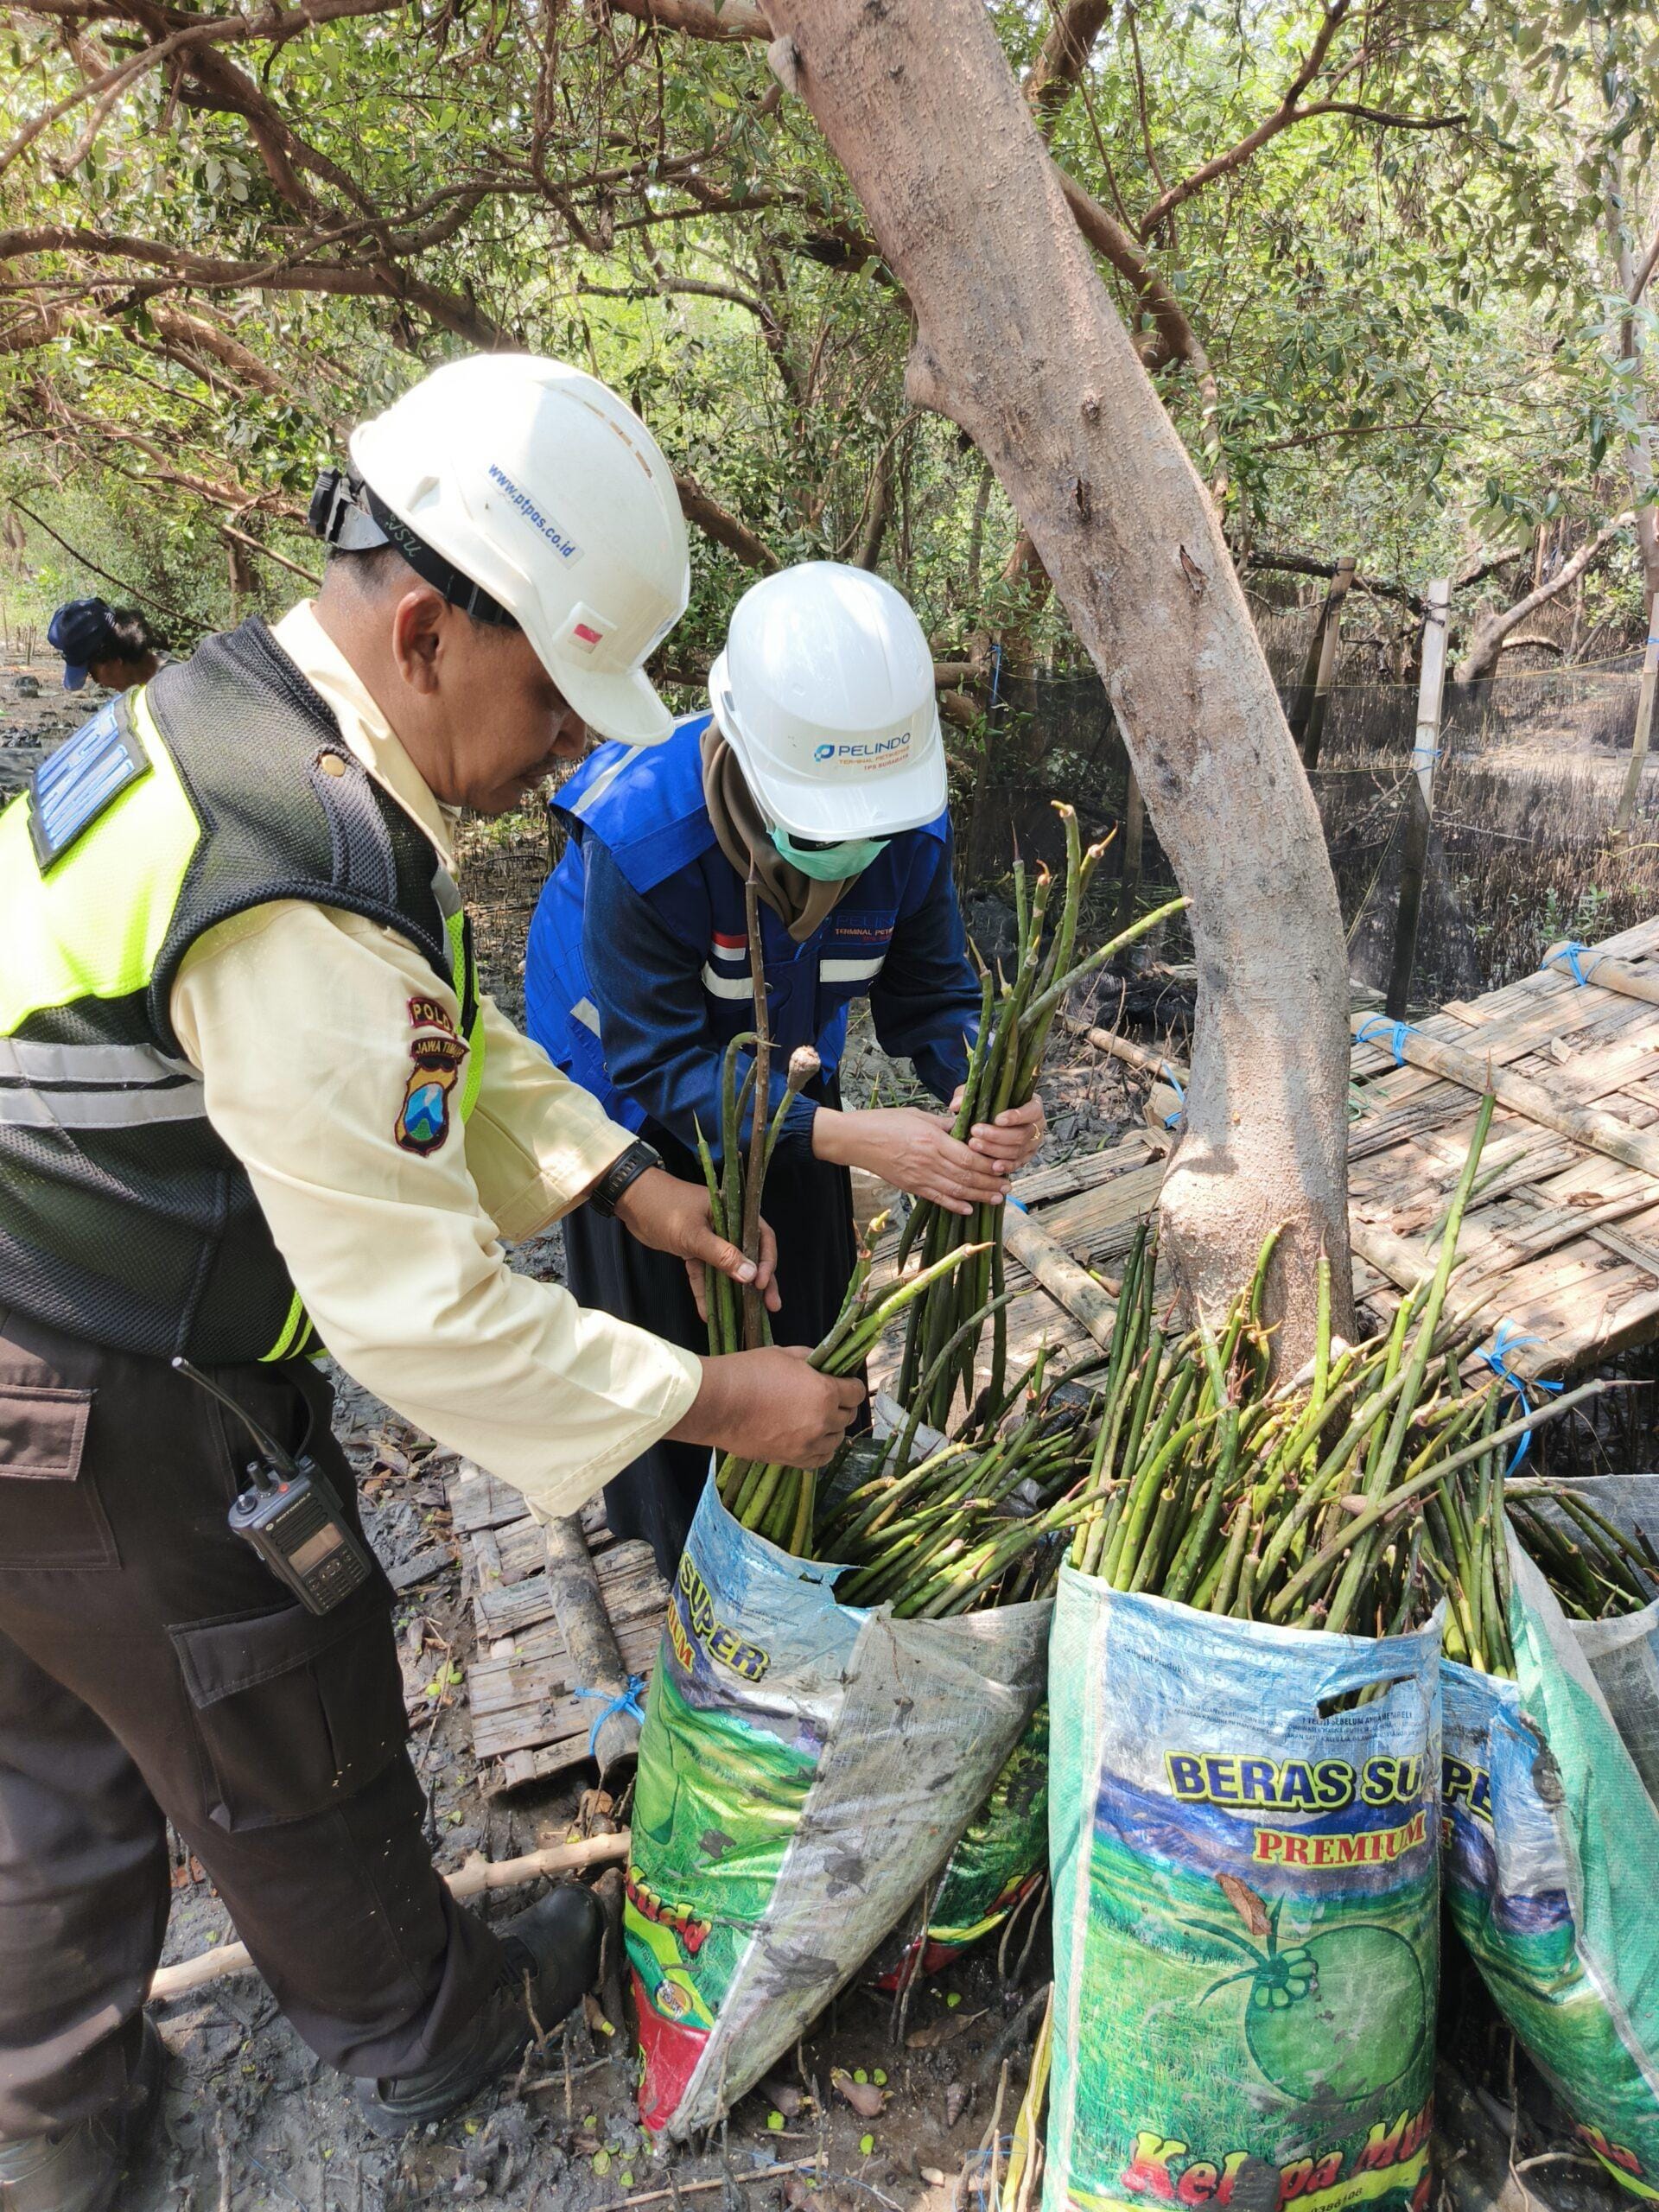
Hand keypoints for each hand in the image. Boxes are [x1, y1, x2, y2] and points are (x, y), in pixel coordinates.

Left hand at [612, 1166, 780, 1318]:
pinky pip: (704, 1274)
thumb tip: (750, 1276)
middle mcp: (726, 1225)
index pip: (760, 1237)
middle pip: (749, 1256)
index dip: (765, 1261)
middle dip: (760, 1282)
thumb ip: (722, 1255)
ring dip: (736, 1291)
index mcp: (733, 1211)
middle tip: (772, 1306)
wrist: (630, 1200)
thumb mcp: (693, 1233)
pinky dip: (706, 1292)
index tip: (761, 1283)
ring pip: (728, 1268)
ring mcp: (709, 1239)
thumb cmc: (664, 1208)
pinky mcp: (693, 1250)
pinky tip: (708, 1314)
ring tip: (749, 1314)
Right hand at [670, 1345, 864, 1468]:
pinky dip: (821, 1449)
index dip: (851, 1384)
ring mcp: (806, 1445)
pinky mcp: (790, 1460)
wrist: (716, 1403)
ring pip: (836, 1440)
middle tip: (830, 1397)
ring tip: (819, 1419)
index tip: (845, 1382)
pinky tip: (812, 1439)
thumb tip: (823, 1365)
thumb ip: (811, 1360)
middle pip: (848, 1417)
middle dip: (842, 1405)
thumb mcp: (784, 1354)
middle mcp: (821, 1422)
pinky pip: (820, 1460)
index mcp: (824, 1393)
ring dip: (832, 1428)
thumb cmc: (748, 1373)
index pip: (855, 1392)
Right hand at [813, 1104, 1012, 1215]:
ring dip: (979, 1196)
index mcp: (932, 1140)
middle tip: (1007, 1186)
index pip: (969, 1156)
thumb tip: (966, 1129)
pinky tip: (968, 1208)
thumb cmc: (885, 1122)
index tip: (1004, 1166)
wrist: (855, 1140)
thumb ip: (944, 1124)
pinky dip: (954, 1205)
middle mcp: (928, 1161)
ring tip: (996, 1198)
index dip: (989, 1165)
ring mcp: (919, 1176)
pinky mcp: (910, 1186)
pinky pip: (936, 1198)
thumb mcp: (918, 1115)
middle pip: (967, 1176)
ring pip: (955, 1190)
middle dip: (990, 1183)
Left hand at [950, 1087, 1046, 1174]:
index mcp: (1033, 1105)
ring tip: (975, 1145)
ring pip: (1018, 1151)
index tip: (997, 1119)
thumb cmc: (988, 1103)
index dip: (1017, 1116)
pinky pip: (1017, 1164)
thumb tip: (956, 1105)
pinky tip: (992, 1167)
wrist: (991, 1118)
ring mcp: (1032, 1144)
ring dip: (995, 1150)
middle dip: (998, 1135)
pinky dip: (1005, 1166)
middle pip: (1022, 1134)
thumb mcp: (979, 1094)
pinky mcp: (1025, 1158)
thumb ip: (968, 1096)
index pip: (1032, 1111)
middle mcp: (1037, 1126)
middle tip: (976, 1132)